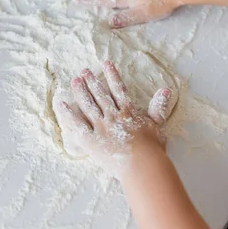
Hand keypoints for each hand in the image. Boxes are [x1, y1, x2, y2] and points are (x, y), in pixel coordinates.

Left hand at [56, 61, 175, 178]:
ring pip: (88, 106)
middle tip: (84, 71)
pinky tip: (62, 104)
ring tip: (74, 81)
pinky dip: (68, 114)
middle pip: (100, 95)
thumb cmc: (152, 148)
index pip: (119, 89)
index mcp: (128, 112)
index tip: (106, 64)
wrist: (142, 164)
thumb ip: (158, 107)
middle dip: (92, 82)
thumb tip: (166, 90)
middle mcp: (113, 116)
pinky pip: (77, 124)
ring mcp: (101, 127)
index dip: (112, 76)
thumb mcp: (158, 125)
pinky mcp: (91, 140)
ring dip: (80, 92)